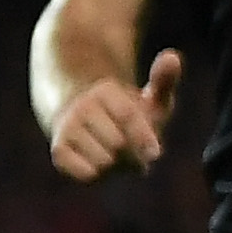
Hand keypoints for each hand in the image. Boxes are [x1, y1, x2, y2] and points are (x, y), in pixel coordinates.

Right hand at [48, 50, 181, 181]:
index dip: (144, 138)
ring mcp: (67, 128)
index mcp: (106, 91)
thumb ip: (164, 81)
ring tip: (116, 153)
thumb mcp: (149, 96)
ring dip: (118, 166)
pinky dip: (99, 175)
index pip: (128, 117)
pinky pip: (86, 175)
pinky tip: (99, 163)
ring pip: (105, 162)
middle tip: (131, 147)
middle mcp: (82, 107)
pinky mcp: (59, 151)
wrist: (79, 117)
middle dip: (133, 152)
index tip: (155, 153)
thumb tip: (173, 56)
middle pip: (119, 145)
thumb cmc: (124, 112)